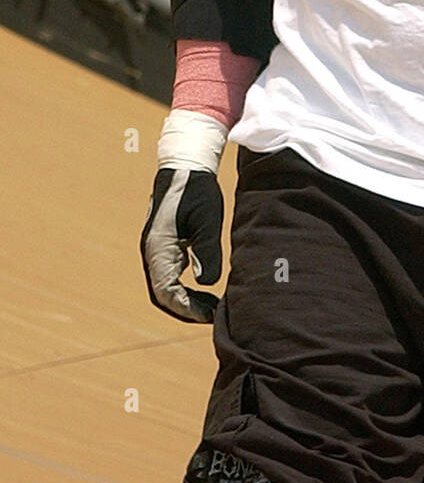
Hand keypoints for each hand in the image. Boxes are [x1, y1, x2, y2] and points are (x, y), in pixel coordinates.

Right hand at [140, 167, 223, 322]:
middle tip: (212, 316)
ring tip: (211, 307)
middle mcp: (152, 252)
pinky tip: (204, 290)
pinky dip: (184, 289)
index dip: (187, 308)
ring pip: (164, 288)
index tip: (210, 315)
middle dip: (185, 310)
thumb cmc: (197, 190)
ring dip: (185, 301)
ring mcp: (155, 249)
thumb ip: (207, 251)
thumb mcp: (207, 219)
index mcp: (158, 247)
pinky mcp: (163, 246)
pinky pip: (168, 276)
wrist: (184, 167)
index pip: (166, 291)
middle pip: (162, 295)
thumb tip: (208, 283)